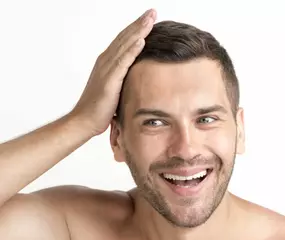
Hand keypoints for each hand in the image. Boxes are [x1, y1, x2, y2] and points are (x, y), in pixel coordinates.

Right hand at [71, 9, 156, 135]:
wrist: (84, 120)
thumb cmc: (98, 107)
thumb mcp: (112, 89)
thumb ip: (121, 79)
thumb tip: (134, 78)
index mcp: (107, 63)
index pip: (123, 42)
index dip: (136, 29)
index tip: (148, 20)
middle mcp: (105, 62)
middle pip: (124, 39)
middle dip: (139, 24)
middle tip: (152, 12)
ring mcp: (106, 70)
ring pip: (124, 46)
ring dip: (138, 31)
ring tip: (150, 19)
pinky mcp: (109, 81)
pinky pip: (122, 63)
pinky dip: (132, 51)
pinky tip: (141, 40)